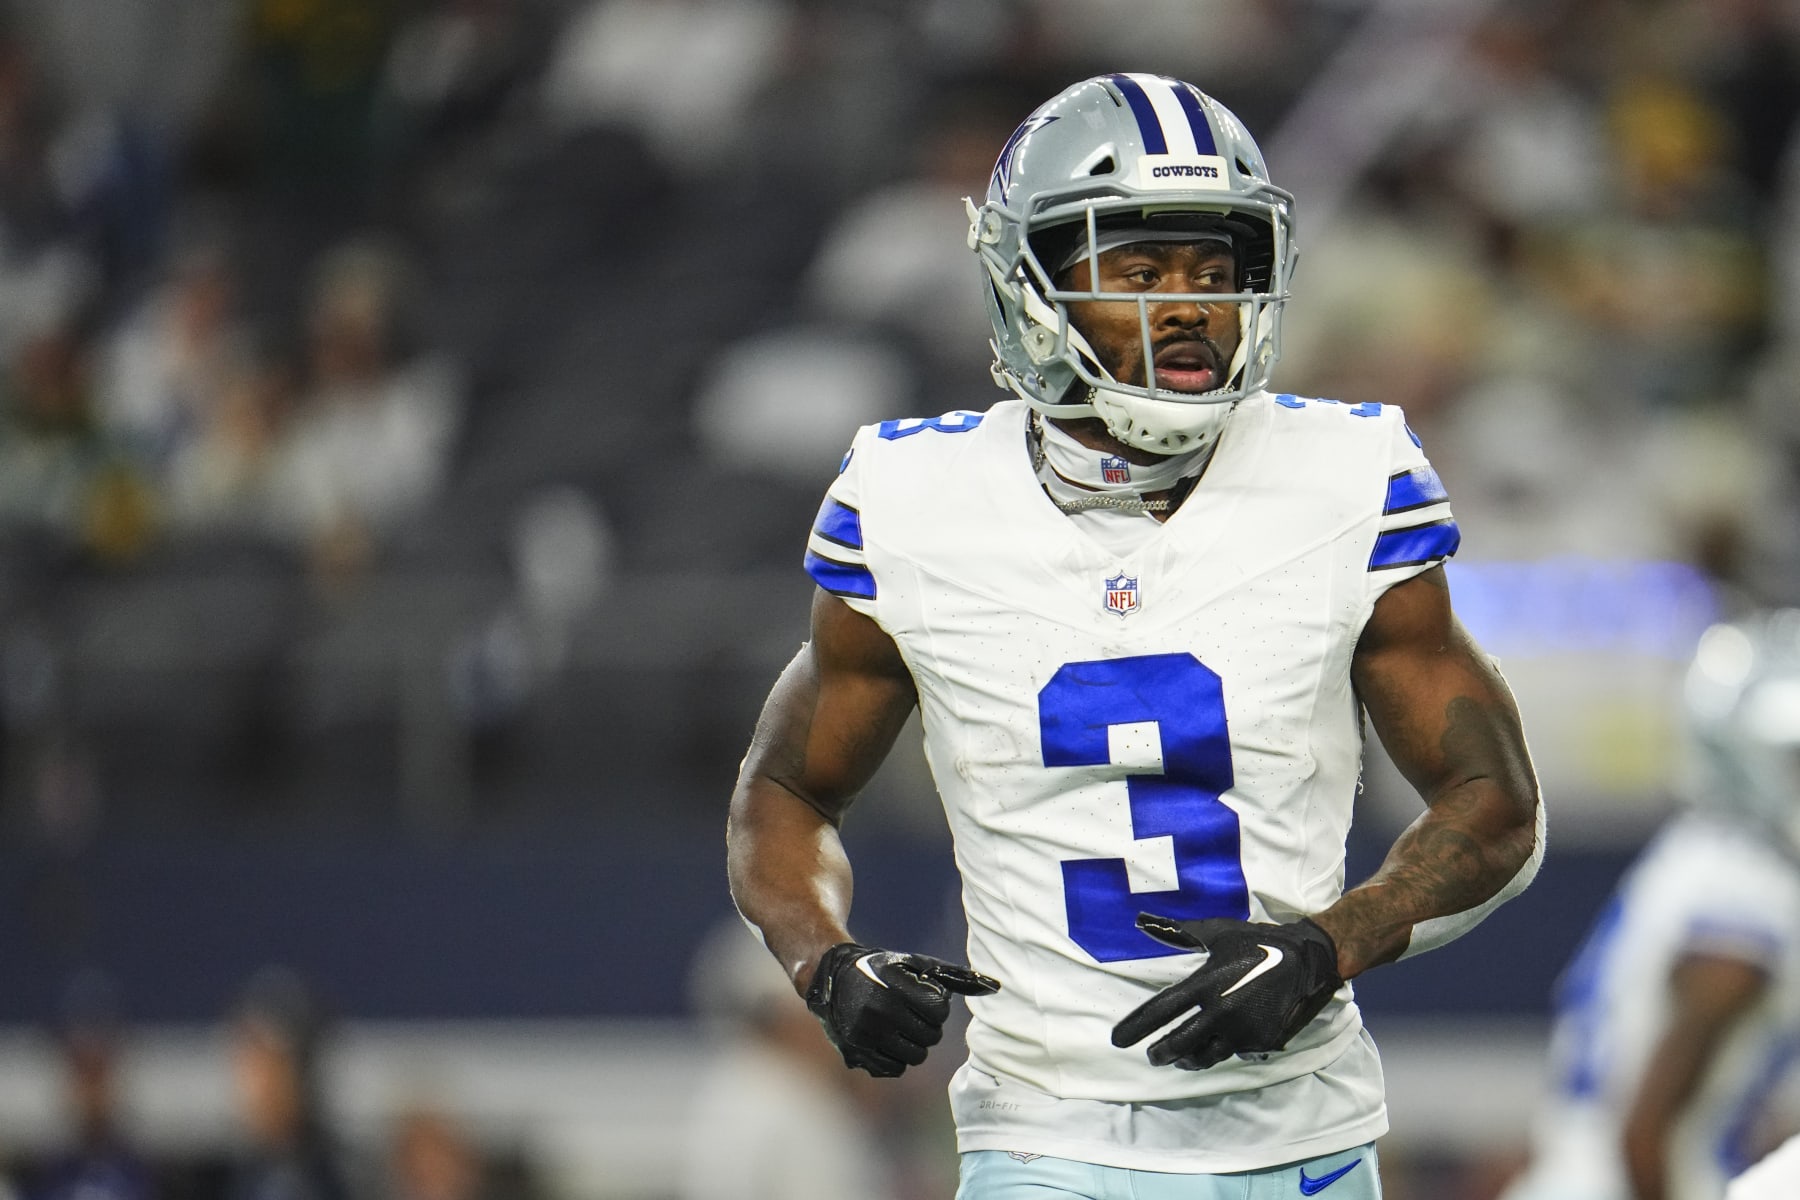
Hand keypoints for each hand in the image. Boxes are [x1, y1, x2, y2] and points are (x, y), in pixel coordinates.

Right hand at [804, 942, 1000, 1076]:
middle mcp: (878, 1012)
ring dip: (914, 1043)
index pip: (939, 1011)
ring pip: (915, 1056)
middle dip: (927, 1026)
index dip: (936, 1005)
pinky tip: (886, 1038)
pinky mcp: (855, 1054)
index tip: (922, 997)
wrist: (832, 978)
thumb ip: (955, 977)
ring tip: (901, 1026)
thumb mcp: (915, 964)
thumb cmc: (883, 969)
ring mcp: (865, 1036)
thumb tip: (995, 987)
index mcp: (894, 987)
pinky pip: (894, 1068)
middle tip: (911, 1013)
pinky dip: (895, 1057)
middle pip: (930, 1037)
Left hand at [1111, 914, 1341, 1069]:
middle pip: (1179, 1045)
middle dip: (1160, 1054)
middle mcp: (1221, 1011)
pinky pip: (1233, 1052)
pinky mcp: (1261, 1042)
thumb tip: (1144, 921)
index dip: (1135, 1027)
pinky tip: (1220, 1042)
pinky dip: (1223, 1049)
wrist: (1306, 959)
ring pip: (1205, 1057)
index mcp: (1206, 984)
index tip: (1117, 1040)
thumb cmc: (1256, 941)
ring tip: (1180, 1058)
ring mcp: (1243, 1030)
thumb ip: (1179, 932)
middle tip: (1152, 1055)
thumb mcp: (1216, 932)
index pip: (1161, 1011)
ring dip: (1188, 1060)